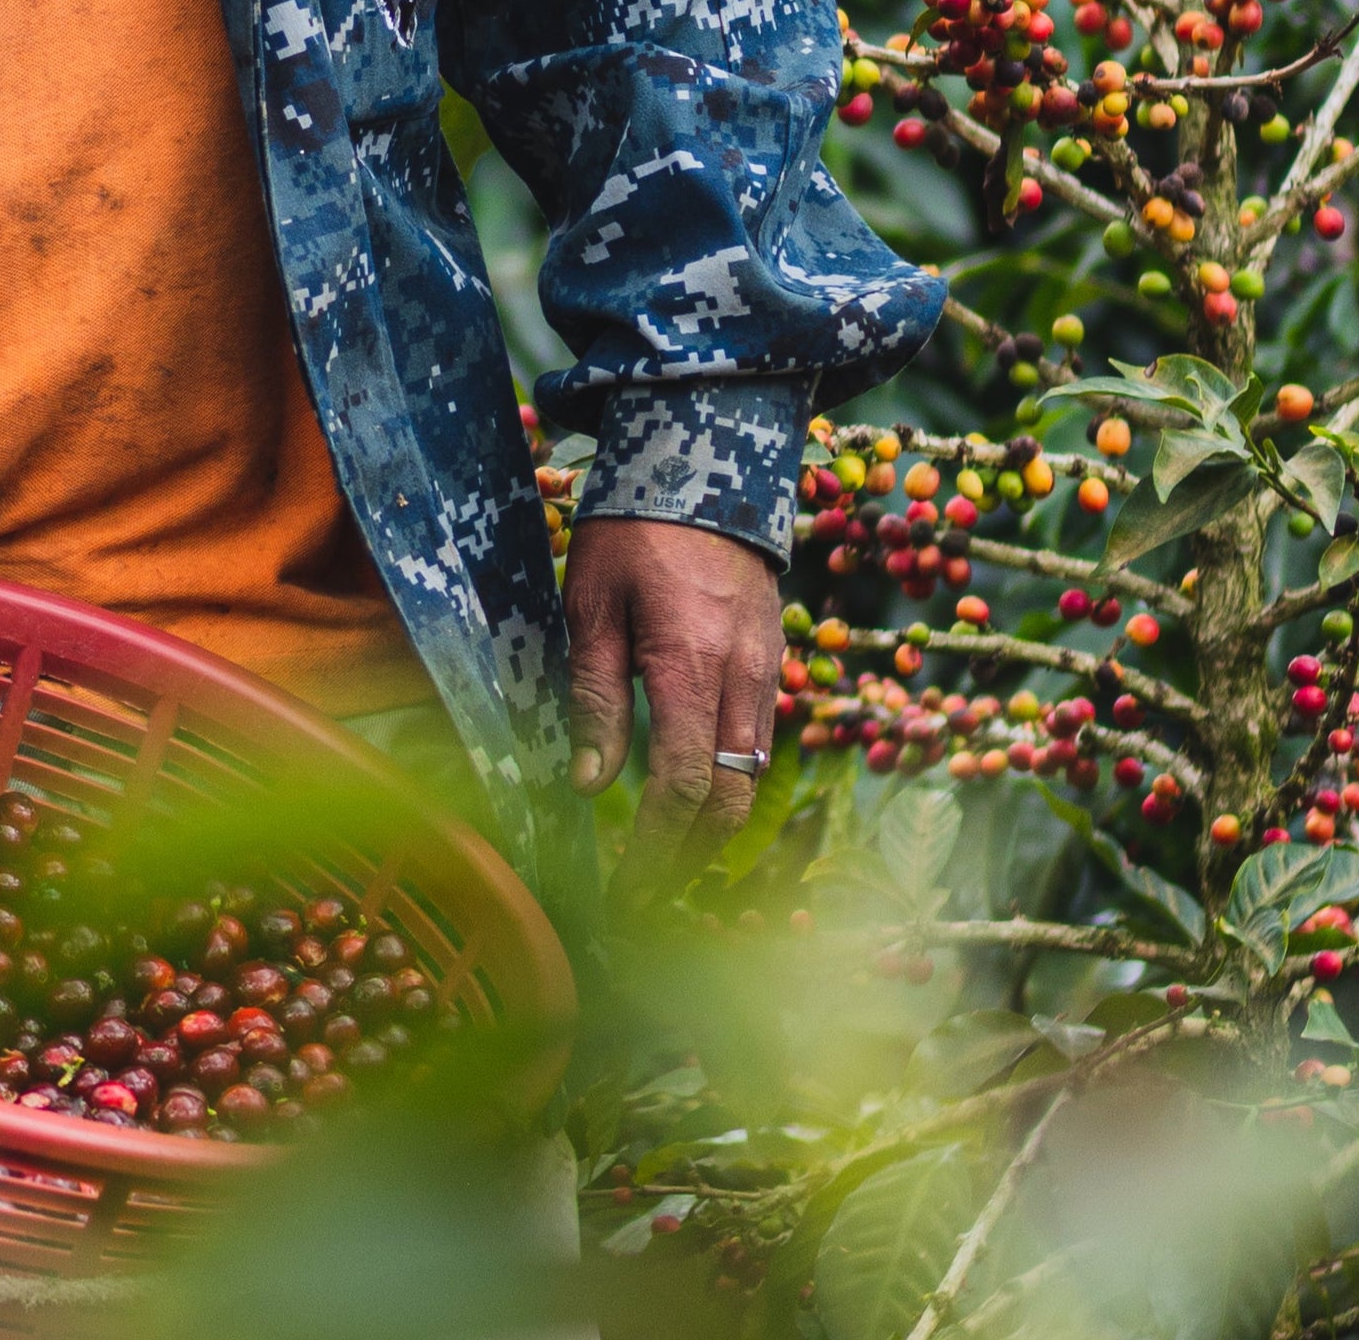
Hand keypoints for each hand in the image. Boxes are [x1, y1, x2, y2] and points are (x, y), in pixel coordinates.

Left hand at [562, 514, 784, 904]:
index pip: (684, 788)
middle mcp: (742, 677)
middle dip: (687, 859)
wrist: (704, 463)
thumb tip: (587, 787)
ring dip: (711, 829)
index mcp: (690, 665)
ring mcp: (766, 669)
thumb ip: (594, 696)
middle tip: (640, 895)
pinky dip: (730, 782)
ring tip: (659, 861)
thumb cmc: (632, 528)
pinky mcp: (770, 659)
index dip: (655, 852)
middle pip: (730, 800)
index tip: (624, 895)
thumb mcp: (590, 603)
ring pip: (752, 776)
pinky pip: (758, 740)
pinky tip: (692, 797)